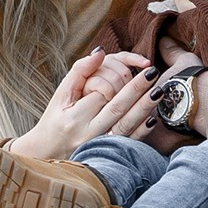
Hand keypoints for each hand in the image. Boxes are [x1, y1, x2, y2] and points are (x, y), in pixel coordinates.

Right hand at [11, 49, 153, 163]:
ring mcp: (100, 147)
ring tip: (158, 90)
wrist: (49, 153)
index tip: (125, 68)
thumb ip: (80, 71)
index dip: (114, 78)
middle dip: (137, 88)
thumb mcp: (61, 94)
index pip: (100, 92)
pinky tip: (152, 118)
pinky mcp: (109, 155)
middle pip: (117, 107)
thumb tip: (101, 51)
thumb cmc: (55, 119)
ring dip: (144, 107)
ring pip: (126, 125)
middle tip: (152, 72)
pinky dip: (142, 131)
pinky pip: (129, 143)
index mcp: (74, 117)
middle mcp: (88, 134)